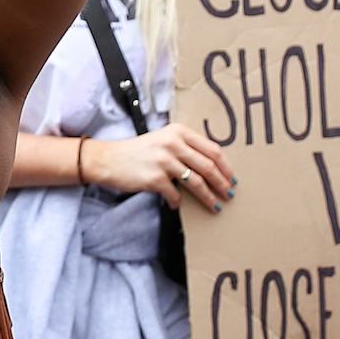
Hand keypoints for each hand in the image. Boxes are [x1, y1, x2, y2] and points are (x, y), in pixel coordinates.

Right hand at [81, 123, 234, 212]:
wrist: (107, 159)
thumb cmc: (137, 151)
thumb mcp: (162, 139)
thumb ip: (185, 147)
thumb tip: (212, 167)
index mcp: (178, 132)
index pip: (212, 149)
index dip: (226, 166)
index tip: (231, 178)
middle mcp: (173, 144)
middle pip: (208, 166)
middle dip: (221, 183)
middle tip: (228, 194)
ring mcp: (164, 161)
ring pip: (196, 183)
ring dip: (208, 197)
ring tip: (215, 206)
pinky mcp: (155, 178)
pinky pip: (176, 195)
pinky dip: (178, 203)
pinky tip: (178, 206)